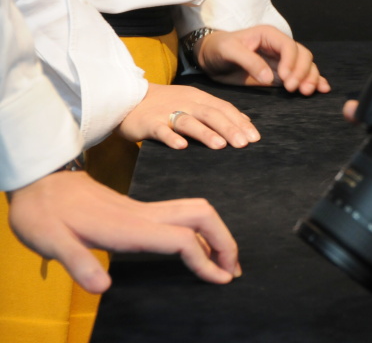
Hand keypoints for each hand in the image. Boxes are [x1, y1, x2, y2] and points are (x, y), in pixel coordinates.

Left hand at [7, 171, 239, 293]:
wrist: (41, 182)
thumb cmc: (44, 213)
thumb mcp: (50, 240)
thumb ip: (77, 263)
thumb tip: (102, 288)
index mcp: (129, 226)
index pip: (181, 239)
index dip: (205, 260)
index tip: (220, 280)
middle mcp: (145, 215)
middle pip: (202, 215)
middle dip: (225, 241)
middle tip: (232, 270)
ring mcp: (146, 210)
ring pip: (196, 212)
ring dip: (217, 234)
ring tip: (223, 262)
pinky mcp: (142, 212)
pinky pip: (184, 217)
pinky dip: (201, 232)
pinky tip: (199, 249)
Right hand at [117, 82, 260, 149]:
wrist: (127, 98)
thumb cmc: (165, 104)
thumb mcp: (193, 102)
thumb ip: (216, 111)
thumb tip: (245, 122)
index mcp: (199, 97)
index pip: (224, 108)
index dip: (240, 122)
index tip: (255, 138)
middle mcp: (186, 102)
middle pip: (211, 114)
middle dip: (229, 128)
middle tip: (244, 143)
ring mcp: (166, 111)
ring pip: (189, 121)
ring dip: (205, 133)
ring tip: (220, 145)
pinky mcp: (149, 122)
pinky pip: (161, 130)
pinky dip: (171, 137)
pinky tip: (181, 147)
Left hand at [196, 26, 330, 95]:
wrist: (211, 58)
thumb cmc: (218, 49)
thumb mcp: (229, 51)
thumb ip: (249, 61)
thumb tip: (269, 78)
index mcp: (268, 35)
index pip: (288, 46)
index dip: (291, 61)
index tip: (284, 78)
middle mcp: (279, 46)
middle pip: (303, 55)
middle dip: (302, 72)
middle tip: (294, 89)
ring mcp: (282, 61)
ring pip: (306, 66)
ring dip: (310, 78)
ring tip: (306, 92)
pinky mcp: (282, 74)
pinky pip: (302, 75)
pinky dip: (314, 80)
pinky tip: (322, 88)